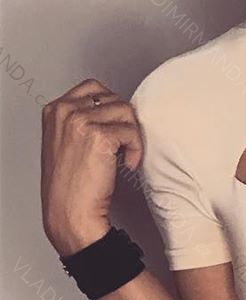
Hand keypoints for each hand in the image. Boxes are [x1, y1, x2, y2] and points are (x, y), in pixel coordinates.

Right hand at [41, 78, 142, 255]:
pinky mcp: (98, 137)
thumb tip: (115, 113)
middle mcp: (65, 111)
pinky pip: (132, 132)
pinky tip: (127, 166)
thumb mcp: (67, 144)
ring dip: (133, 137)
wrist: (70, 211)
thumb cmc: (72, 185)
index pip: (94, 88)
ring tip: (125, 159)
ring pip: (126, 113)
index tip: (117, 131)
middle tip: (124, 149)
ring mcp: (80, 121)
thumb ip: (82, 123)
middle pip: (114, 99)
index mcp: (55, 110)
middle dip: (126, 125)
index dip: (113, 108)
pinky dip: (136, 150)